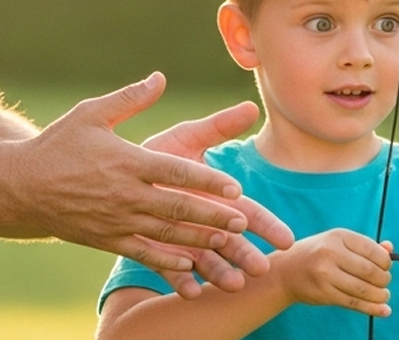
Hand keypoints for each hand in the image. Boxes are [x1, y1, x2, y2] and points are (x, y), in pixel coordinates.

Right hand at [18, 73, 262, 273]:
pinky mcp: (105, 240)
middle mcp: (124, 194)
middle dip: (213, 215)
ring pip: (165, 234)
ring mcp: (115, 221)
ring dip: (199, 239)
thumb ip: (130, 98)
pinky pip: (142, 253)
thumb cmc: (58, 145)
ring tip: (227, 241)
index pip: (176, 172)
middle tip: (243, 220)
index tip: (234, 187)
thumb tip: (160, 78)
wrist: (18, 186)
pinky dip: (167, 262)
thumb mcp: (91, 114)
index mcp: (126, 161)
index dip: (207, 181)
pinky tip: (189, 265)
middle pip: (178, 207)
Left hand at [140, 97, 296, 297]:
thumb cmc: (157, 155)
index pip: (248, 212)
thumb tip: (251, 107)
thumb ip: (218, 126)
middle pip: (231, 241)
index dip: (267, 225)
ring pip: (206, 260)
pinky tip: (191, 291)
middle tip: (261, 268)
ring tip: (232, 285)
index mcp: (216, 198)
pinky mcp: (156, 252)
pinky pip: (169, 270)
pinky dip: (181, 280)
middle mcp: (203, 222)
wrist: (112, 175)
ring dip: (220, 272)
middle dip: (247, 255)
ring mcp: (181, 240)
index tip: (286, 240)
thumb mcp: (187, 138)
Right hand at [273, 230, 391, 316]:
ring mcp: (326, 274)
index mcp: (338, 236)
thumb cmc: (317, 255)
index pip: (372, 250)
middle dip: (384, 280)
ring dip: (380, 295)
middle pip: (370, 271)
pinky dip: (372, 308)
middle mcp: (331, 252)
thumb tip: (391, 249)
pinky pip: (353, 302)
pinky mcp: (324, 293)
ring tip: (384, 296)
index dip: (385, 262)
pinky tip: (384, 310)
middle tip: (384, 283)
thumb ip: (364, 246)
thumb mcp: (337, 243)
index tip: (386, 268)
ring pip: (363, 289)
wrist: (285, 271)